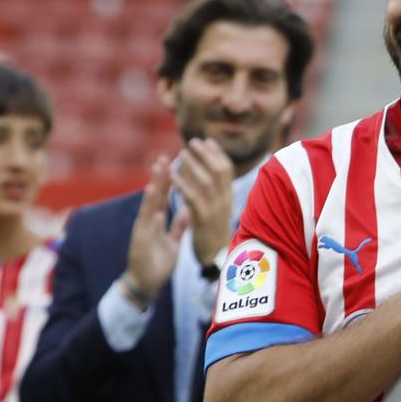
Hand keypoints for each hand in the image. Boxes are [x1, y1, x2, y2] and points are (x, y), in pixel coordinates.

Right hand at [122, 157, 188, 303]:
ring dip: (153, 190)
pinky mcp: (141, 243)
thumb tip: (186, 210)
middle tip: (164, 157)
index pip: (163, 197)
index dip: (168, 180)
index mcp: (155, 221)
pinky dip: (151, 216)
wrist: (145, 284)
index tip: (174, 162)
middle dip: (159, 178)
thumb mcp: (171, 241)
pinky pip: (147, 228)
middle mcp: (147, 222)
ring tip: (158, 173)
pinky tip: (154, 205)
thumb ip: (177, 226)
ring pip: (148, 207)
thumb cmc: (157, 263)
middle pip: (154, 196)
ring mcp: (143, 231)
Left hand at [172, 138, 236, 267]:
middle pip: (219, 171)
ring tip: (182, 153)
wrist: (215, 259)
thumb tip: (209, 180)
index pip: (227, 170)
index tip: (208, 141)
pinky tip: (172, 175)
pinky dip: (182, 184)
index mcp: (228, 198)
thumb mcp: (218, 212)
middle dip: (206, 154)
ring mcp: (215, 209)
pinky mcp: (203, 219)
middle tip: (193, 141)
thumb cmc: (214, 236)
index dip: (218, 154)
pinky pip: (192, 197)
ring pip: (206, 181)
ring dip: (193, 165)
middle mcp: (224, 201)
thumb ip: (215, 196)